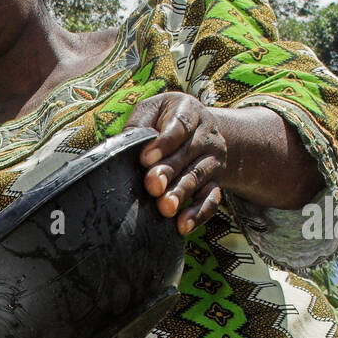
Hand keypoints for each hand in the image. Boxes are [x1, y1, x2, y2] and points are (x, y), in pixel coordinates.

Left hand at [125, 93, 227, 234]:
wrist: (203, 130)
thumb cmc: (166, 120)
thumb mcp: (153, 111)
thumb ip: (138, 124)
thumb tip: (122, 145)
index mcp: (189, 111)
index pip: (180, 125)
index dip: (164, 142)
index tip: (146, 157)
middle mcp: (206, 135)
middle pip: (188, 154)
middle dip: (169, 171)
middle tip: (152, 185)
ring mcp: (213, 159)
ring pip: (198, 177)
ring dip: (181, 194)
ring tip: (166, 208)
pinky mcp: (216, 181)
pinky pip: (211, 199)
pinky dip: (199, 213)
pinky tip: (183, 226)